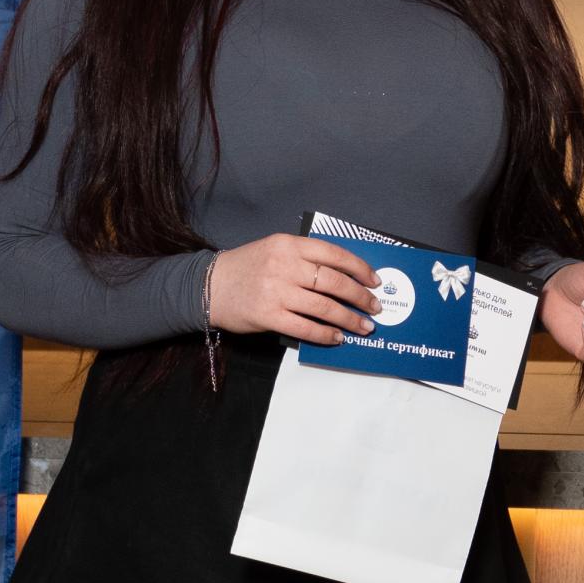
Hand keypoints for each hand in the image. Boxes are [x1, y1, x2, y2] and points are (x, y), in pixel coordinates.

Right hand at [208, 234, 381, 345]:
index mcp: (289, 245)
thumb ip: (305, 258)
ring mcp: (276, 291)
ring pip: (324, 307)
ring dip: (349, 319)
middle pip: (334, 282)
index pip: (334, 254)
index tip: (374, 281)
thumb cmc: (246, 268)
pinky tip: (337, 337)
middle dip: (360, 297)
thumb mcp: (275, 250)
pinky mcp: (268, 316)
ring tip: (364, 327)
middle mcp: (284, 266)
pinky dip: (325, 334)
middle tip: (375, 308)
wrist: (209, 286)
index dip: (360, 268)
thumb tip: (345, 276)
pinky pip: (305, 327)